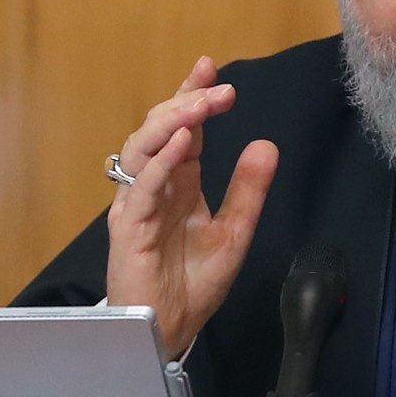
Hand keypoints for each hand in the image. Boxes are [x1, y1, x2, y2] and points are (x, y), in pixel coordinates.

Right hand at [105, 55, 278, 357]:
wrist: (170, 330)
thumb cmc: (192, 283)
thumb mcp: (235, 231)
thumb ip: (248, 190)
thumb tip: (267, 144)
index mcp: (177, 183)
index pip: (182, 129)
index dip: (192, 96)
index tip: (209, 67)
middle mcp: (153, 187)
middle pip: (159, 130)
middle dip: (186, 102)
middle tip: (216, 86)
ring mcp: (137, 205)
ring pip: (142, 150)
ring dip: (170, 123)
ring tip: (199, 106)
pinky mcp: (128, 229)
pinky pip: (141, 189)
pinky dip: (159, 164)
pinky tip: (182, 145)